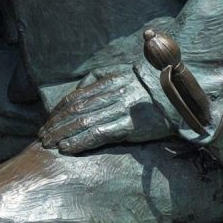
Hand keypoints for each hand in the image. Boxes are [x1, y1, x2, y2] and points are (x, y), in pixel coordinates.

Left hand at [38, 69, 172, 154]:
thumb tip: (79, 89)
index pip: (76, 98)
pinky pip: (99, 134)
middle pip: (75, 110)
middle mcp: (111, 95)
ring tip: (48, 144)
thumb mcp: (122, 73)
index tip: (47, 122)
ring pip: (82, 122)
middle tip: (41, 135)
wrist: (181, 94)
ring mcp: (120, 110)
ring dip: (62, 134)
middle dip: (56, 124)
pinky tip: (67, 148)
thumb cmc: (150, 85)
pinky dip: (80, 141)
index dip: (58, 111)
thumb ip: (99, 78)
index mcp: (108, 83)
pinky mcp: (130, 126)